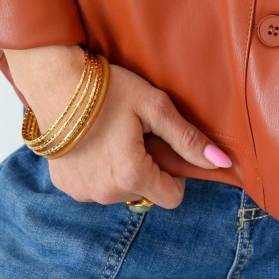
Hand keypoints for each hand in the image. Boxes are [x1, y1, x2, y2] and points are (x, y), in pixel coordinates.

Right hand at [5, 45, 232, 208]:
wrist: (54, 81)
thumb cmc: (108, 89)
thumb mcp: (155, 107)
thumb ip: (188, 139)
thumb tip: (223, 163)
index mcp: (132, 175)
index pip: (172, 198)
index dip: (175, 174)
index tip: (163, 148)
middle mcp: (106, 193)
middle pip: (144, 192)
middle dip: (146, 168)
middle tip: (134, 133)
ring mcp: (82, 192)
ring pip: (118, 190)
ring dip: (120, 170)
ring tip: (111, 135)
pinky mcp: (63, 185)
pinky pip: (92, 186)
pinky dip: (96, 170)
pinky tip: (91, 142)